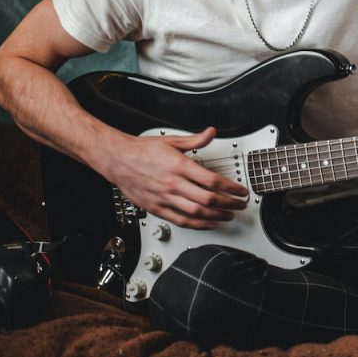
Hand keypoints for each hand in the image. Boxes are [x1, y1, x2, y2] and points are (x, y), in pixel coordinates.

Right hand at [103, 127, 248, 229]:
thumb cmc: (142, 150)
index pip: (212, 181)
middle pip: (208, 199)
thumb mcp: (172, 141)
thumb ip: (195, 140)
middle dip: (228, 204)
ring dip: (216, 216)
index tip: (240, 191)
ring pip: (196, 212)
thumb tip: (211, 132)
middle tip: (239, 205)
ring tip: (228, 215)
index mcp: (179, 166)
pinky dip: (197, 224)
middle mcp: (173, 184)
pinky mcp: (156, 208)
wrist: (117, 159)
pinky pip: (180, 220)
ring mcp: (164, 198)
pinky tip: (208, 223)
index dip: (230, 188)